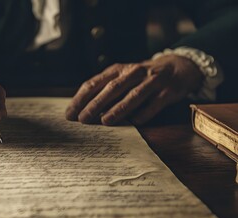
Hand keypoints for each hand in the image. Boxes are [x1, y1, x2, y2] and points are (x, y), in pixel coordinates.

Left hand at [66, 54, 203, 124]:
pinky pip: (154, 103)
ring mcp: (152, 81)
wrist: (176, 67)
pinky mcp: (167, 91)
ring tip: (105, 121)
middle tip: (83, 119)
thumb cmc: (140, 78)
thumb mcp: (121, 78)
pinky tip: (135, 122)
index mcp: (117, 70)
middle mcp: (133, 72)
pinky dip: (144, 113)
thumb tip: (82, 110)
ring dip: (118, 109)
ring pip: (133, 95)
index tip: (70, 113)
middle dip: (95, 104)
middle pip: (112, 88)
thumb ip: (104, 91)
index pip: (94, 83)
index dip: (81, 98)